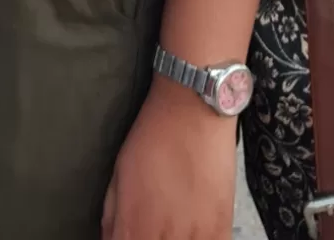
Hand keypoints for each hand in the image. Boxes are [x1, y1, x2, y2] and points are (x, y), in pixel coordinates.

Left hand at [103, 80, 237, 237]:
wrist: (192, 107)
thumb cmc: (154, 135)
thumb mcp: (119, 173)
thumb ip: (112, 217)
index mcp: (133, 227)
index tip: (132, 235)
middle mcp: (162, 238)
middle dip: (151, 239)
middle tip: (153, 226)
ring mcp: (194, 236)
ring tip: (174, 226)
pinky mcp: (221, 228)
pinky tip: (195, 230)